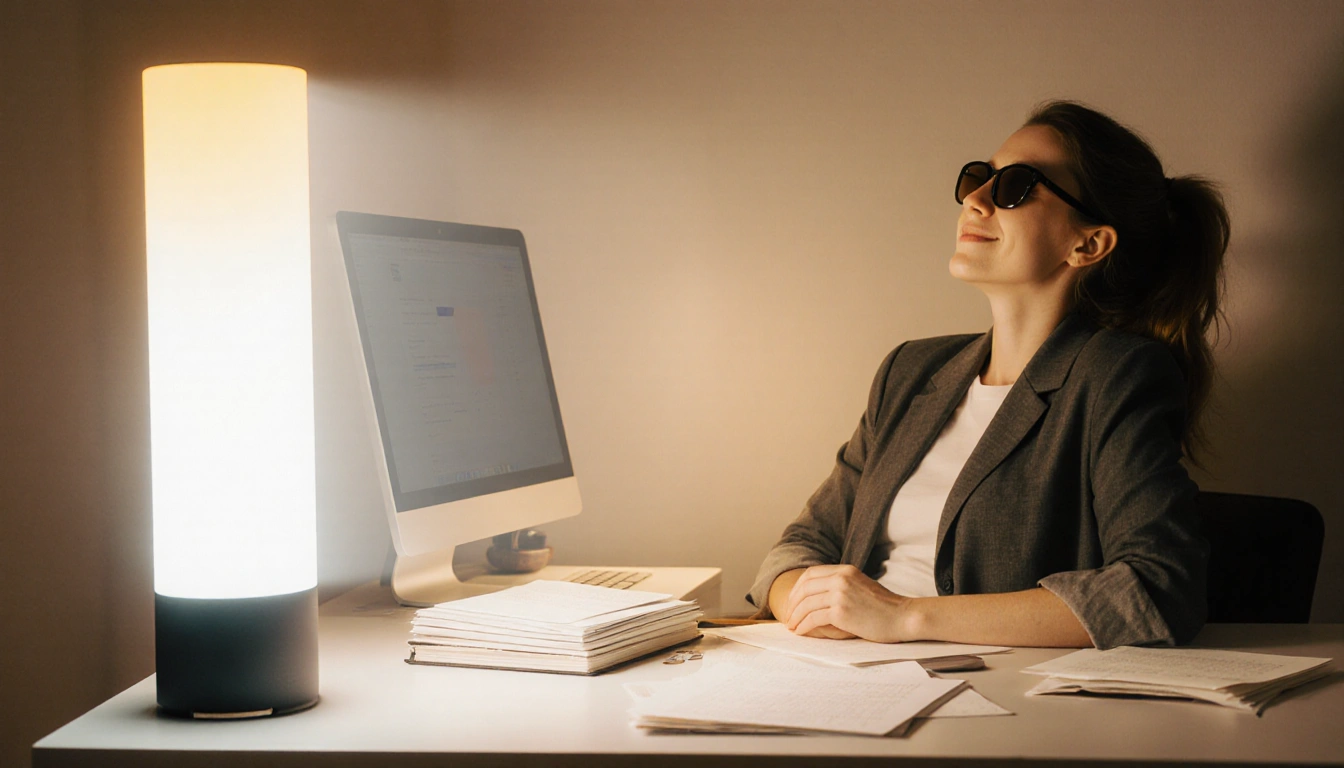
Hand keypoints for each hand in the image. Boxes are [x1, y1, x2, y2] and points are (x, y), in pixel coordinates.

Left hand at [784, 564, 913, 642]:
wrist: (903, 617)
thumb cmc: (884, 607)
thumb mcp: (861, 586)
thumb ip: (841, 586)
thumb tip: (818, 596)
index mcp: (845, 570)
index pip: (810, 574)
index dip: (797, 588)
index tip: (792, 601)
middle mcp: (840, 578)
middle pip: (804, 588)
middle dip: (792, 603)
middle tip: (787, 616)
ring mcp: (840, 594)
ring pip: (806, 604)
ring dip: (795, 617)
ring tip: (792, 627)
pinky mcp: (841, 611)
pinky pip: (813, 618)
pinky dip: (804, 626)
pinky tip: (801, 632)